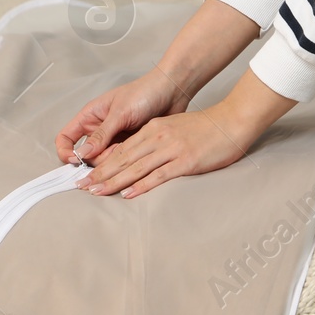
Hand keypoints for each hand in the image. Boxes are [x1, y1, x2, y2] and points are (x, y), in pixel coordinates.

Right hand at [54, 66, 191, 166]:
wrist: (172, 92)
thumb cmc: (145, 92)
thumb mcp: (120, 113)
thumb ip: (101, 134)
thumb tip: (81, 154)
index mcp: (91, 116)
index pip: (66, 138)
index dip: (66, 151)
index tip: (76, 160)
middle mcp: (100, 129)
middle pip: (85, 155)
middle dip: (96, 158)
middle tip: (114, 150)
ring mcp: (114, 139)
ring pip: (103, 162)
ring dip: (113, 161)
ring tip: (128, 147)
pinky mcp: (129, 146)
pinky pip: (120, 162)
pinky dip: (125, 163)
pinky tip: (135, 152)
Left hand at [77, 67, 298, 197]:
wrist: (232, 121)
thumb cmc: (207, 128)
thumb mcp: (176, 128)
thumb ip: (158, 141)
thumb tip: (141, 159)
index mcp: (155, 129)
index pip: (122, 148)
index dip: (103, 162)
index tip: (88, 175)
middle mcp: (158, 137)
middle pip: (123, 158)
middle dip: (101, 173)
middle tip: (82, 186)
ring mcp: (171, 149)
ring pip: (136, 167)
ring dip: (114, 181)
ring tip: (96, 192)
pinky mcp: (185, 161)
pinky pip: (158, 175)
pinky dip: (141, 185)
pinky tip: (128, 193)